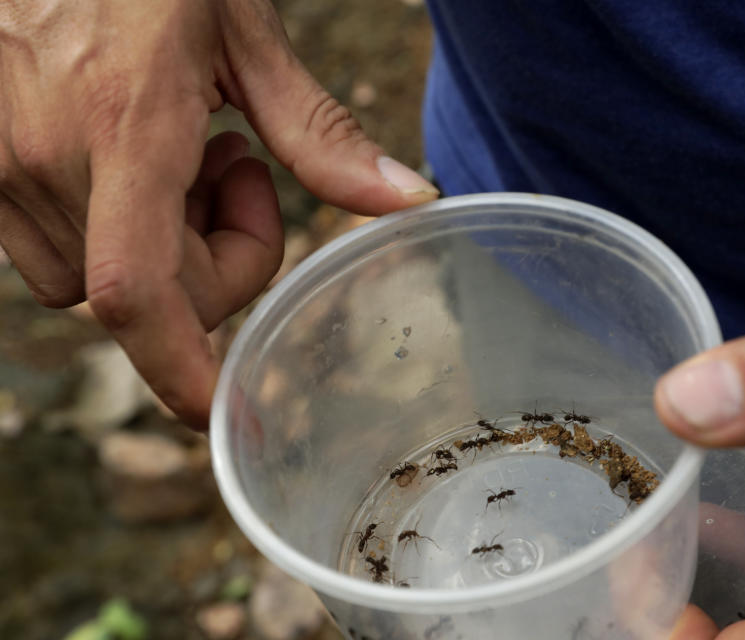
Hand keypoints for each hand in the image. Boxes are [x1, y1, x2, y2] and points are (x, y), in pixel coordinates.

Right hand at [0, 1, 437, 427]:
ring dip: (154, 248)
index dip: (179, 372)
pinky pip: (41, 247)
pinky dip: (99, 231)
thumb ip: (323, 134)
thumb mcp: (246, 36)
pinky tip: (121, 157)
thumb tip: (408, 199)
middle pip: (145, 295)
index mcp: (126, 125)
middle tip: (241, 175)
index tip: (223, 410)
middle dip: (214, 264)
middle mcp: (45, 155)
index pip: (142, 291)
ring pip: (89, 280)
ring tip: (176, 153)